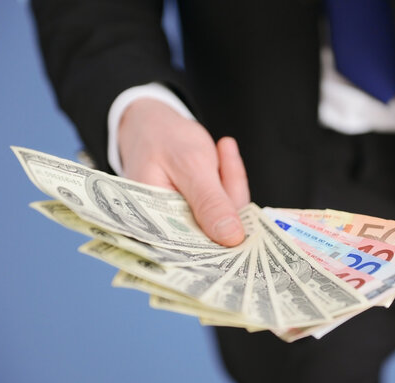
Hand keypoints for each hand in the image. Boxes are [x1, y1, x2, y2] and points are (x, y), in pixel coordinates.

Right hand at [118, 98, 249, 245]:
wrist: (152, 120)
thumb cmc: (162, 139)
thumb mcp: (190, 166)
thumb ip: (210, 203)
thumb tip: (232, 239)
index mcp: (151, 227)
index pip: (188, 251)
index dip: (218, 247)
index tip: (243, 236)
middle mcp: (166, 231)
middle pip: (212, 235)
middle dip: (228, 207)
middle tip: (226, 174)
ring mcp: (184, 221)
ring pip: (224, 216)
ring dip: (230, 183)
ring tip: (221, 152)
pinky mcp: (199, 210)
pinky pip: (226, 203)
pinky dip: (230, 178)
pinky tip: (224, 151)